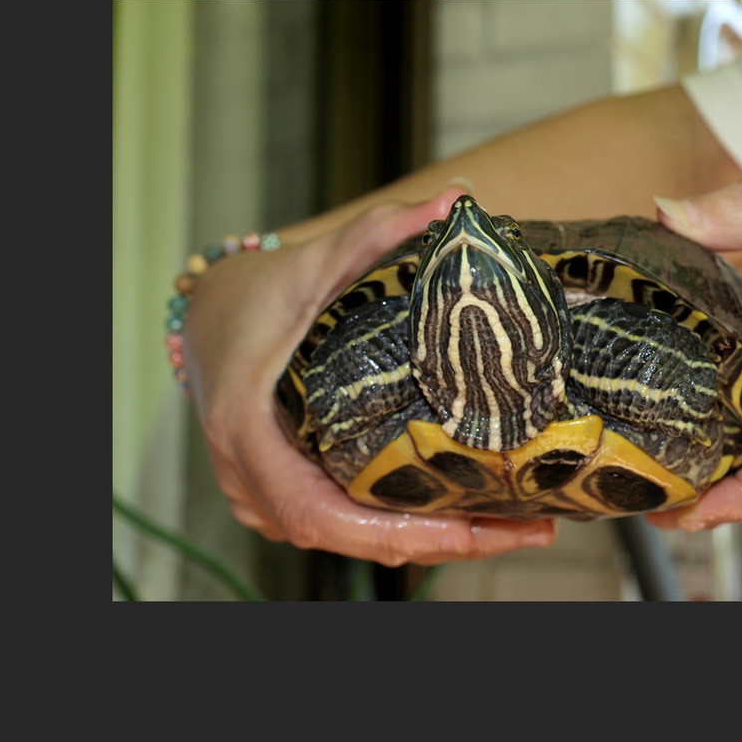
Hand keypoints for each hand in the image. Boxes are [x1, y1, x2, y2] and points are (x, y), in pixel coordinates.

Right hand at [182, 186, 558, 565]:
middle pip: (353, 537)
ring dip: (433, 539)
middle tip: (530, 530)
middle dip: (444, 541)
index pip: (319, 512)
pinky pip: (347, 523)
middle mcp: (252, 478)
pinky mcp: (285, 493)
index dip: (394, 532)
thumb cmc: (254, 295)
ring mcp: (265, 495)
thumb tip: (454, 200)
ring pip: (354, 537)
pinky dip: (406, 525)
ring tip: (519, 525)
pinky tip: (469, 513)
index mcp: (250, 431)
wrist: (210, 314)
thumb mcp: (314, 259)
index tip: (466, 530)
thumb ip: (379, 229)